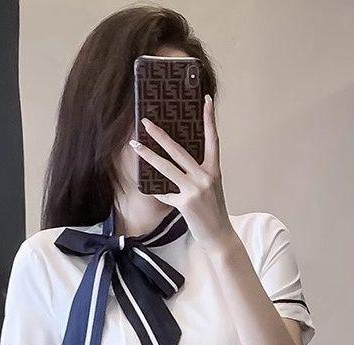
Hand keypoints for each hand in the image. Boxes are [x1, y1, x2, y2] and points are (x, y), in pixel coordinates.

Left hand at [129, 94, 237, 254]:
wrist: (219, 235)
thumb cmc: (213, 210)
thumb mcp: (210, 188)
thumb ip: (197, 174)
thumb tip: (175, 161)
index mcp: (214, 170)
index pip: (213, 139)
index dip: (210, 119)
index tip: (206, 100)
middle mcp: (205, 177)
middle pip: (179, 150)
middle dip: (160, 135)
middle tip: (146, 122)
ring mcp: (195, 189)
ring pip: (166, 168)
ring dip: (148, 155)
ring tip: (134, 145)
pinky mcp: (185, 203)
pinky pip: (164, 193)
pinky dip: (157, 192)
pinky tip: (148, 189)